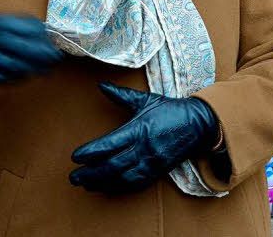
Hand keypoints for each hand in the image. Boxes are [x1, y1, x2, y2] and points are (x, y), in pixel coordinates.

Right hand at [0, 14, 61, 113]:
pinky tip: (26, 75)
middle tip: (55, 57)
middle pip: (15, 46)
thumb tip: (44, 29)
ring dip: (31, 67)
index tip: (52, 39)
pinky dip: (16, 78)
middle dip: (39, 53)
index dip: (37, 33)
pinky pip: (0, 78)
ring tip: (45, 68)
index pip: (16, 26)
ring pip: (10, 64)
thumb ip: (12, 24)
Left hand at [69, 82, 220, 193]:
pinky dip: (118, 187)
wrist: (199, 124)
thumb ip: (121, 95)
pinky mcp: (158, 171)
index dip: (91, 152)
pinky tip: (106, 187)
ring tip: (85, 185)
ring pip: (122, 178)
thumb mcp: (146, 99)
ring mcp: (152, 162)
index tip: (75, 156)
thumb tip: (101, 85)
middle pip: (112, 165)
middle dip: (90, 173)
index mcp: (139, 128)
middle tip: (73, 177)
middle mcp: (144, 148)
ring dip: (102, 183)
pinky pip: (135, 184)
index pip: (110, 144)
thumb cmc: (170, 110)